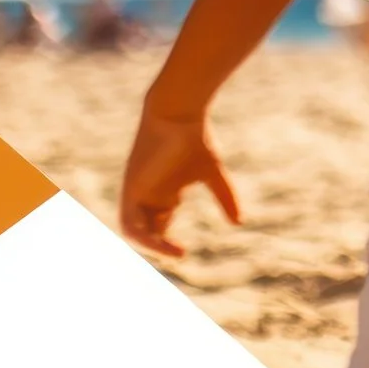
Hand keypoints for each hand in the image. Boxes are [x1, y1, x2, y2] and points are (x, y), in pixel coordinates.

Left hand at [118, 108, 240, 256]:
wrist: (177, 113)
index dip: (166, 241)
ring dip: (151, 246)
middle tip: (179, 254)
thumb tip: (239, 223)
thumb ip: (225, 198)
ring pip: (135, 231)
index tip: (184, 252)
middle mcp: (147, 195)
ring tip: (173, 253)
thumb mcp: (212, 174)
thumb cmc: (195, 139)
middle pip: (147, 230)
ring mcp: (137, 193)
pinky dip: (142, 238)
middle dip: (160, 246)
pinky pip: (129, 223)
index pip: (159, 223)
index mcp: (163, 191)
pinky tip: (160, 243)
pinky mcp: (130, 189)